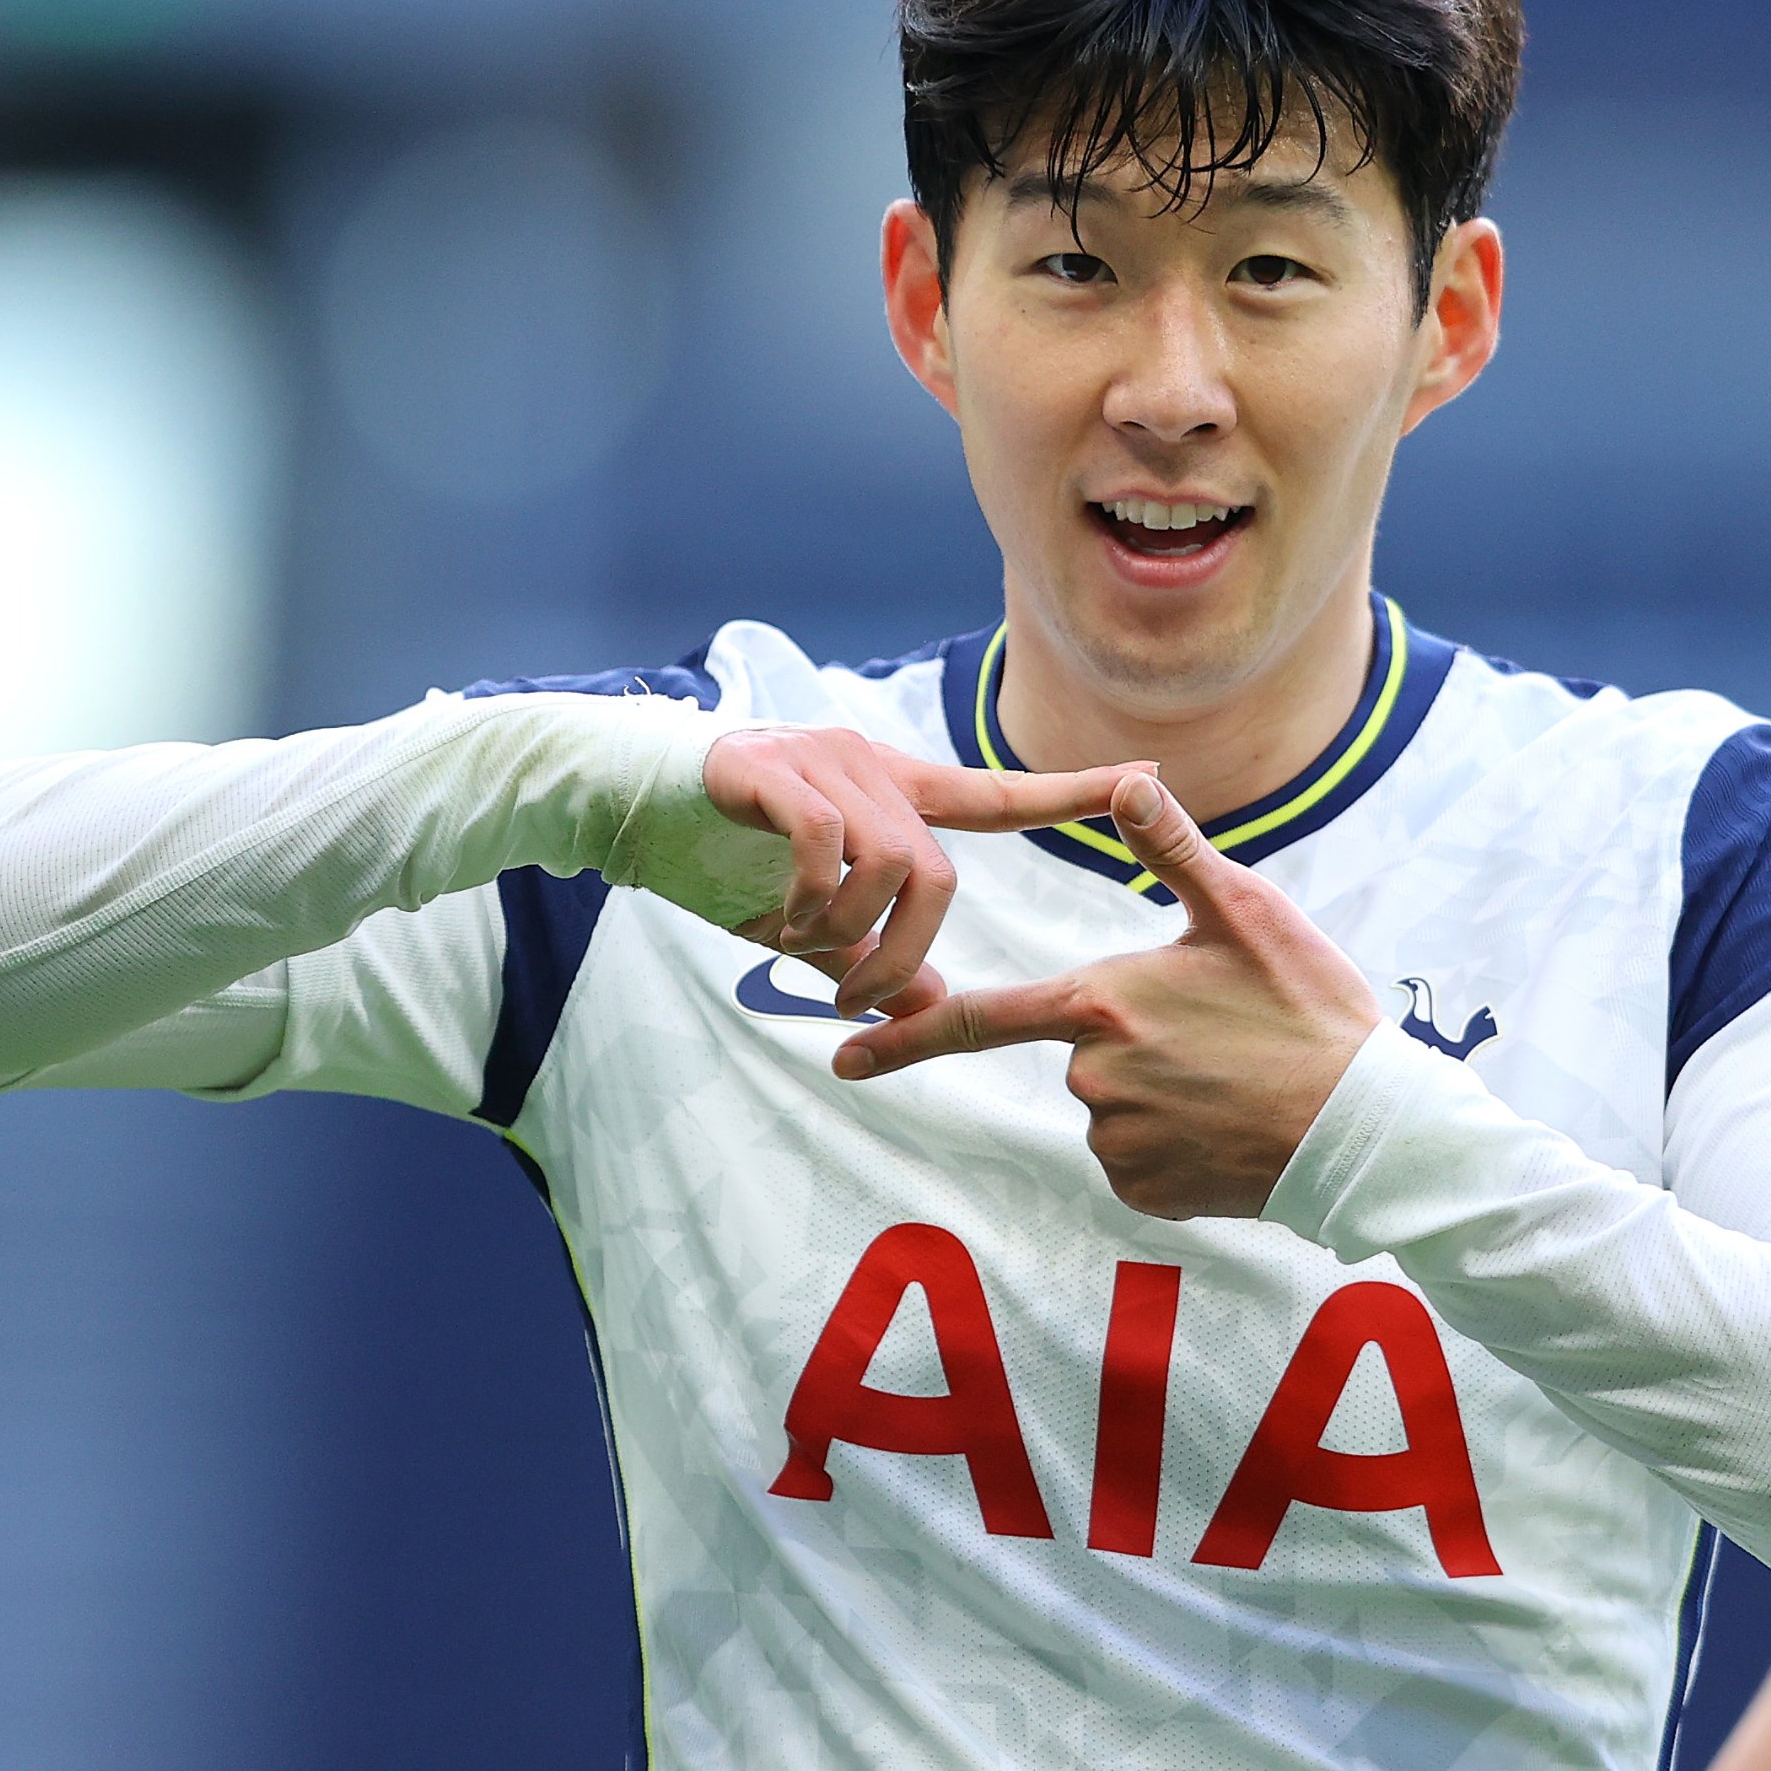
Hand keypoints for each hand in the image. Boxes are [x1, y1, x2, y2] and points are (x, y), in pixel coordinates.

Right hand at [700, 727, 1140, 1018]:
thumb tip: (931, 1010)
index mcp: (893, 794)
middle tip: (858, 996)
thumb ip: (871, 955)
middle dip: (905, 952)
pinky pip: (826, 841)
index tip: (1148, 783)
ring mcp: (823, 760)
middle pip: (936, 872)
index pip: (998, 794)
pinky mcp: (771, 767)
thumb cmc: (721, 857)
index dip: (1072, 791)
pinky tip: (783, 920)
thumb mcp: (810, 919)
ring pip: (887, 862)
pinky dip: (814, 896)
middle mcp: (871, 766)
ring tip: (808, 952)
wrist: (622, 800)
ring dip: (854, 933)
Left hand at [833, 772, 1382, 1218]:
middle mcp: (1094, 1077)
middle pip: (1083, 1053)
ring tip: (1235, 1080)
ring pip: (1113, 1108)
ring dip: (1158, 1093)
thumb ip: (1172, 850)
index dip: (905, 1037)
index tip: (842, 1054)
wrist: (1364, 1127)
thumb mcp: (1245, 914)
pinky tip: (1228, 1126)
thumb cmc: (1308, 1010)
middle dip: (1132, 1043)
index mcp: (1102, 1002)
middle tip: (1219, 1038)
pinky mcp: (1146, 1191)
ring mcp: (1117, 1141)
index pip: (983, 1019)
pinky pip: (1138, 1159)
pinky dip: (1174, 1144)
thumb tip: (1130, 781)